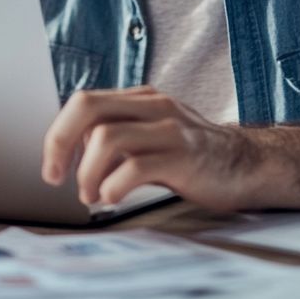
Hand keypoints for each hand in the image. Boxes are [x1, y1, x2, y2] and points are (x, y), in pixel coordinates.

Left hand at [41, 85, 262, 211]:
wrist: (248, 166)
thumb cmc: (192, 157)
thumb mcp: (149, 138)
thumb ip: (115, 138)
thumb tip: (71, 154)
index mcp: (140, 99)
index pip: (83, 102)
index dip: (58, 135)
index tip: (51, 168)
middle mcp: (153, 106)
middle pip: (88, 108)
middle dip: (60, 144)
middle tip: (56, 178)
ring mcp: (170, 129)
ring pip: (106, 138)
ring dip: (88, 174)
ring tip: (93, 195)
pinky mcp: (185, 156)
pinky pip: (135, 167)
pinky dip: (113, 187)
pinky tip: (113, 199)